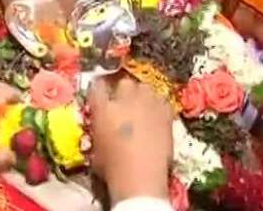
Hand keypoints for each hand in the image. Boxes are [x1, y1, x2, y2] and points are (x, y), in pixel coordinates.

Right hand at [87, 78, 173, 203]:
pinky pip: (162, 100)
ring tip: (141, 107)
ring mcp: (147, 105)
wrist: (141, 179)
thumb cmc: (113, 169)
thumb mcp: (96, 148)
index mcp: (103, 109)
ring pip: (145, 88)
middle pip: (124, 83)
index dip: (98, 90)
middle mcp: (125, 100)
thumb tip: (101, 125)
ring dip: (141, 95)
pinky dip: (158, 105)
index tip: (100, 94)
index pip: (97, 87)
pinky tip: (157, 116)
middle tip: (123, 103)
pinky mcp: (165, 113)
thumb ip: (98, 130)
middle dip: (123, 91)